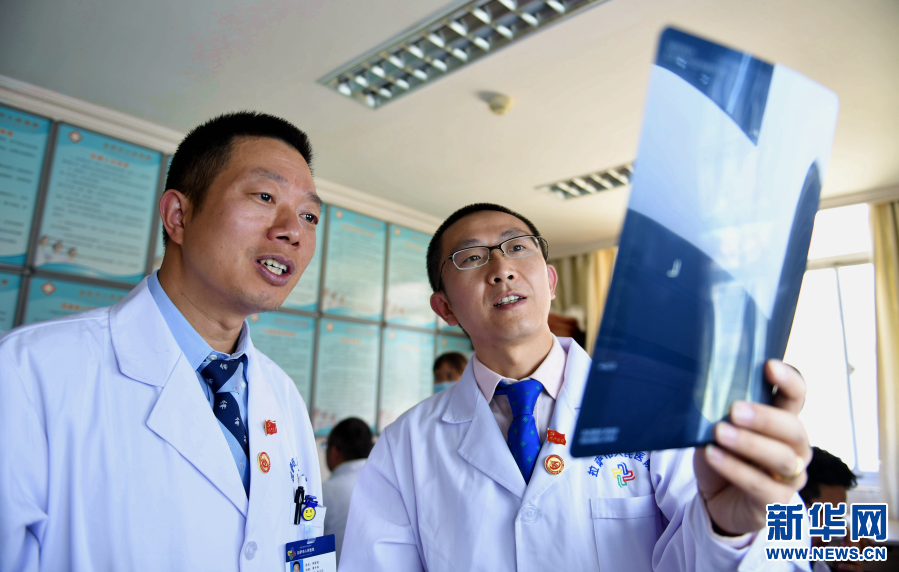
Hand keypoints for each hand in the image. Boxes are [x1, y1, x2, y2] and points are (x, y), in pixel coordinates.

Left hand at [693, 359, 811, 534]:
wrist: (718, 501)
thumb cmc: (723, 455)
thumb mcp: (719, 427)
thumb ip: (721, 410)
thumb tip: (701, 386)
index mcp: (784, 421)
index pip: (797, 396)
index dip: (789, 380)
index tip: (769, 365)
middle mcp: (795, 447)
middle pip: (794, 429)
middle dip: (765, 418)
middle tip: (735, 410)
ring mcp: (790, 476)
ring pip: (782, 458)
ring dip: (749, 443)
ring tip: (720, 432)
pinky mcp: (776, 502)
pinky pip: (761, 486)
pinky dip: (735, 469)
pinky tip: (713, 455)